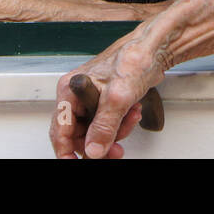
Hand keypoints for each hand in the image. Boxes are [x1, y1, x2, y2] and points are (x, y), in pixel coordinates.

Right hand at [49, 23, 171, 158]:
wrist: (154, 50)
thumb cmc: (133, 59)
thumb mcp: (117, 97)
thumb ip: (103, 126)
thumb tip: (93, 150)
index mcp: (70, 90)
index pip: (60, 129)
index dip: (66, 150)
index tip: (74, 163)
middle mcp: (76, 95)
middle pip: (78, 134)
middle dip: (99, 142)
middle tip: (115, 150)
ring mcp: (90, 99)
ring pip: (94, 131)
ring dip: (115, 132)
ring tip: (130, 119)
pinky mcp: (104, 102)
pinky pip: (107, 124)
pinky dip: (121, 125)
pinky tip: (132, 114)